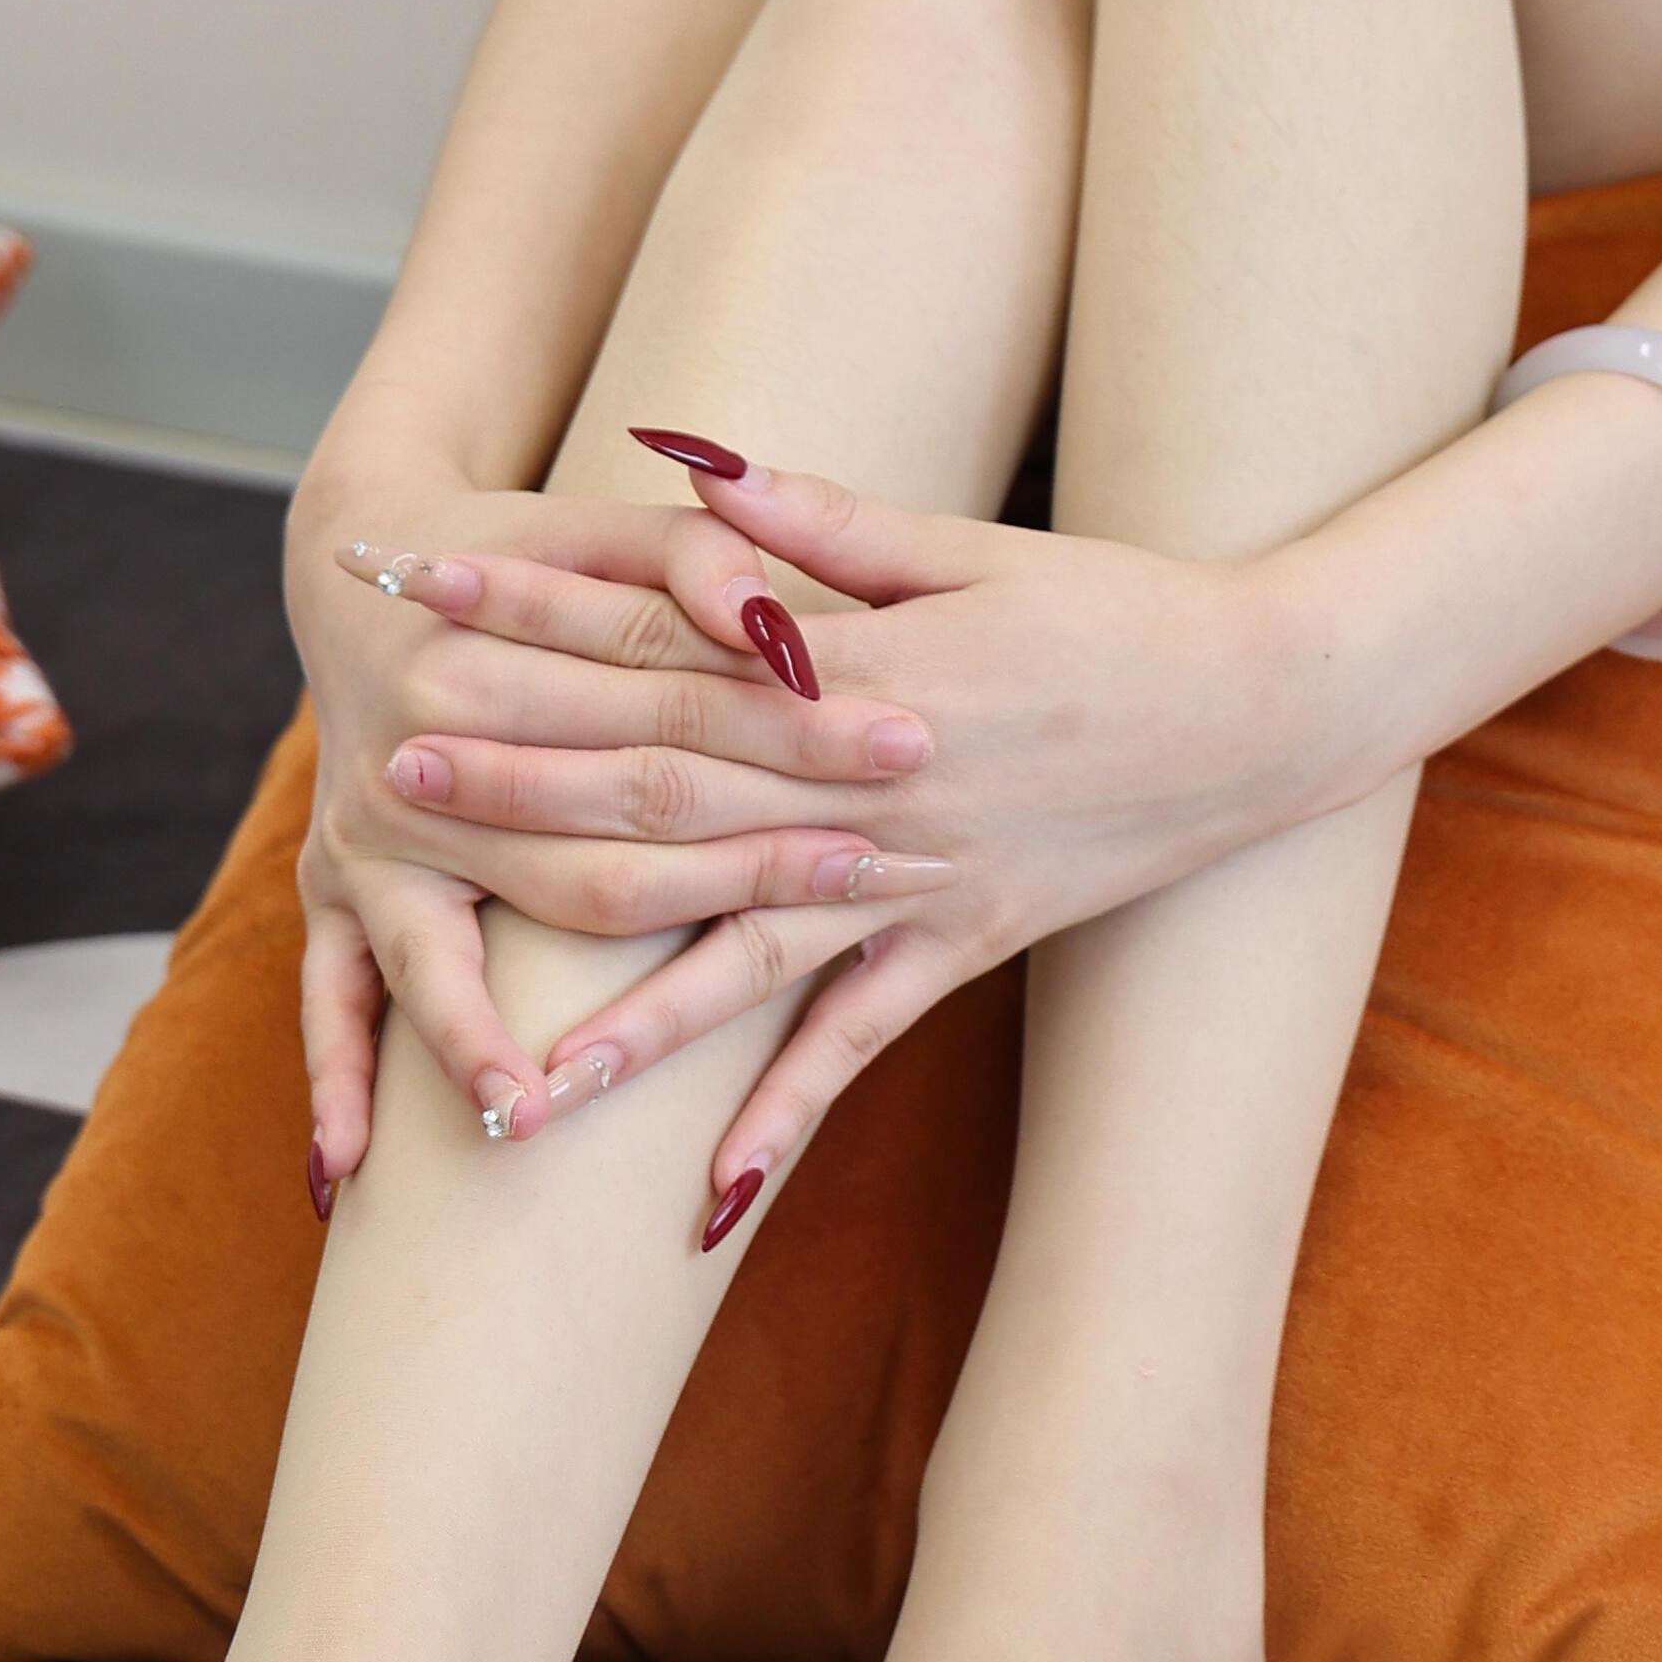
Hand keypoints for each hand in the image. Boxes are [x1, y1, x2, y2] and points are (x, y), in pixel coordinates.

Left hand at [372, 450, 1367, 1229]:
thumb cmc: (1115, 604)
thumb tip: (681, 459)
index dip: (541, 616)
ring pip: (735, 954)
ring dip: (613, 1010)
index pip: (663, 644)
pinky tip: (697, 1202)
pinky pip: (856, 1048)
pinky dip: (781, 1121)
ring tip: (495, 1063)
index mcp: (863, 674)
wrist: (1265, 706)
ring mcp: (916, 884)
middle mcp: (870, 792)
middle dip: (523, 790)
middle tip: (396, 775)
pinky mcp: (963, 947)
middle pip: (665, 796)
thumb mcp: (968, 542)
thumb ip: (816, 520)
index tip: (433, 591)